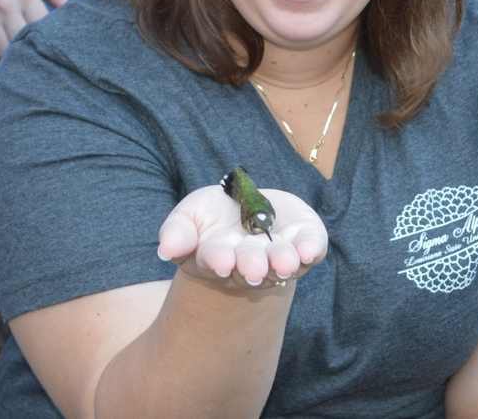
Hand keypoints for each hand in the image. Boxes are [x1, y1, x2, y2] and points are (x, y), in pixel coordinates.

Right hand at [0, 0, 67, 62]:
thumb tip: (66, 7)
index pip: (42, 25)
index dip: (47, 33)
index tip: (46, 33)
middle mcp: (3, 6)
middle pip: (23, 42)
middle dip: (28, 45)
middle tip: (28, 42)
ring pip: (3, 52)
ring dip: (9, 52)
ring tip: (11, 42)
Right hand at [157, 184, 328, 289]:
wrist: (248, 209)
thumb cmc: (212, 217)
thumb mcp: (189, 217)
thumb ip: (178, 232)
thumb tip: (166, 250)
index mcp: (220, 258)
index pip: (218, 261)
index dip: (219, 260)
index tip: (221, 262)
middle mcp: (252, 262)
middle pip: (252, 266)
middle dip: (253, 265)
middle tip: (253, 268)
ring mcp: (281, 252)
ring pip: (283, 262)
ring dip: (283, 262)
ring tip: (284, 262)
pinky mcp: (306, 239)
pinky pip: (312, 248)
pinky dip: (311, 249)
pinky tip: (308, 250)